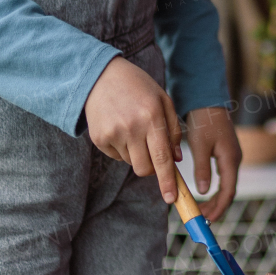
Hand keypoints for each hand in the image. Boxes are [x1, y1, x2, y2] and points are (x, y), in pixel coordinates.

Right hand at [85, 57, 183, 202]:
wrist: (101, 75)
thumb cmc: (138, 87)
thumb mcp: (163, 101)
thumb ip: (172, 130)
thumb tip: (176, 160)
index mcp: (152, 116)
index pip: (162, 158)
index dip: (167, 181)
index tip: (172, 198)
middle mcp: (132, 127)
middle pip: (145, 168)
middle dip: (152, 168)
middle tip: (151, 151)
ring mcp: (113, 133)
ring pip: (131, 163)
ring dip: (136, 153)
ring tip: (132, 128)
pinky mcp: (99, 138)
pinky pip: (116, 156)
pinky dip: (121, 148)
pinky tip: (119, 127)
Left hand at [187, 105, 240, 220]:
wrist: (207, 101)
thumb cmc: (204, 121)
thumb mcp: (200, 146)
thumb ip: (202, 169)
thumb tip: (203, 191)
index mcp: (230, 159)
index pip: (228, 191)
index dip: (219, 207)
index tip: (208, 219)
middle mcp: (234, 159)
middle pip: (229, 190)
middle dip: (217, 206)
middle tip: (203, 218)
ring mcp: (232, 156)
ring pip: (226, 184)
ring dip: (215, 198)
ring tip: (202, 209)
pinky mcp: (226, 153)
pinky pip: (224, 176)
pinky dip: (215, 187)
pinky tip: (205, 192)